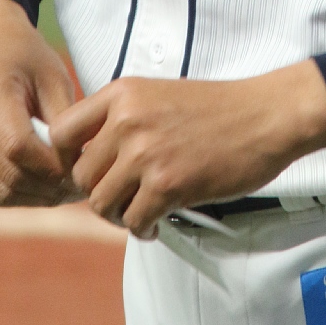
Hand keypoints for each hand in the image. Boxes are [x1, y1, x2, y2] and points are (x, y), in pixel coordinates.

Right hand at [0, 0, 78, 206]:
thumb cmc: (26, 59)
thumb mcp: (54, 78)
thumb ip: (65, 123)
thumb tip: (76, 171)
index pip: (18, 146)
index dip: (52, 168)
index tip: (79, 170)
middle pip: (7, 174)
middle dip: (46, 188)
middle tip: (74, 188)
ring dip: (31, 198)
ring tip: (58, 189)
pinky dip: (11, 197)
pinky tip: (34, 186)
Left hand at [48, 59, 325, 237]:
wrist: (264, 116)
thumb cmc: (215, 109)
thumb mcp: (157, 96)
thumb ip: (120, 119)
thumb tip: (83, 160)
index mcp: (122, 94)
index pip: (61, 131)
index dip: (67, 159)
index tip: (90, 171)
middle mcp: (127, 120)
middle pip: (80, 175)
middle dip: (99, 192)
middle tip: (124, 198)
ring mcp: (146, 152)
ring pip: (101, 203)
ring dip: (119, 215)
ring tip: (141, 211)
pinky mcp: (168, 184)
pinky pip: (133, 222)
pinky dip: (143, 230)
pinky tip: (159, 224)